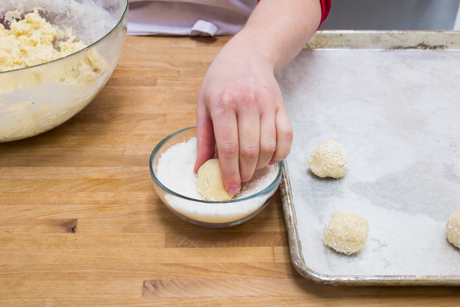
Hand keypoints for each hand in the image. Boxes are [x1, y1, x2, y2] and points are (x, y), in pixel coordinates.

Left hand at [193, 35, 292, 194]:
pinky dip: (280, 154)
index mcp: (222, 104)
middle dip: (245, 173)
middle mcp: (246, 103)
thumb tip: (199, 168)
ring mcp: (267, 104)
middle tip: (239, 181)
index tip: (230, 188)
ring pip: (269, 146)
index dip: (229, 172)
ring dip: (261, 166)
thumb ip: (203, 138)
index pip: (227, 147)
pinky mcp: (281, 106)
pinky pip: (286, 136)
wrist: (248, 55)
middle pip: (250, 150)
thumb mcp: (203, 105)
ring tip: (251, 170)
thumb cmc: (221, 81)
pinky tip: (269, 159)